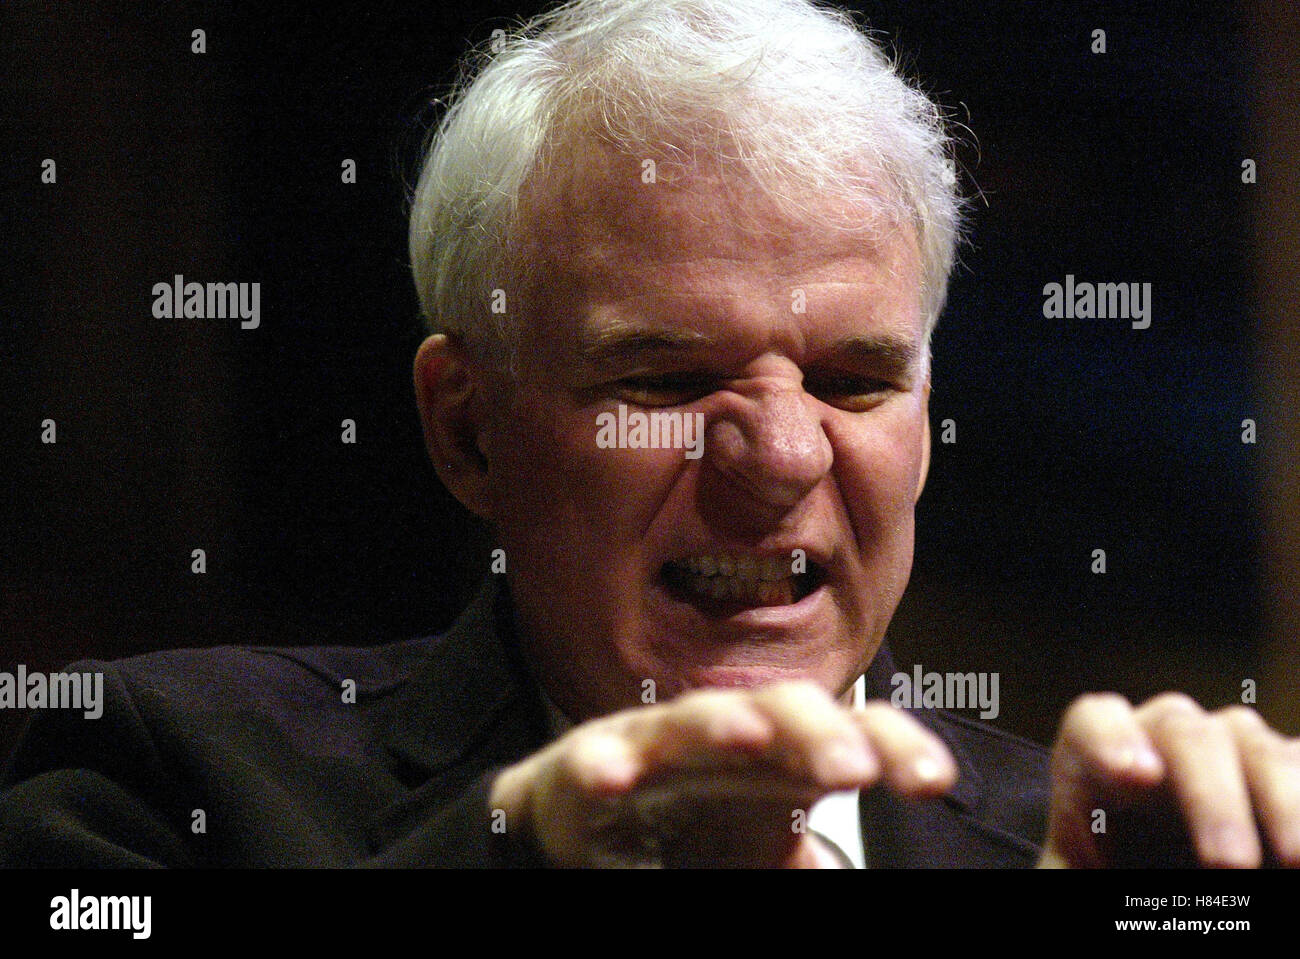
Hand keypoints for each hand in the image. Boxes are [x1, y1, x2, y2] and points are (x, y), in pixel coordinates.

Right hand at [489, 680, 956, 866]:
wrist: (590, 831)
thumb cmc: (688, 831)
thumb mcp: (771, 855)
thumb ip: (816, 861)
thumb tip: (857, 873)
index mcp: (782, 758)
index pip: (851, 732)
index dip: (894, 745)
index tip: (931, 779)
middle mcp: (726, 740)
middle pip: (781, 710)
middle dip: (818, 731)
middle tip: (854, 769)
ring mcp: (657, 746)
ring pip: (692, 718)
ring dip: (721, 724)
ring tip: (749, 736)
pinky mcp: (590, 765)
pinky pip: (595, 758)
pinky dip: (604, 764)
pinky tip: (620, 778)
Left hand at [1039, 693, 1299, 867]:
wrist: (1168, 893)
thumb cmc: (1113, 870)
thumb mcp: (1077, 875)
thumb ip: (1072, 870)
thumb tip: (1076, 875)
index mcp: (1098, 760)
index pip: (1093, 722)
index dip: (1110, 738)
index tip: (1134, 775)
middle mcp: (1163, 740)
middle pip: (1183, 732)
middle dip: (1211, 796)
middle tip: (1228, 864)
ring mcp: (1228, 748)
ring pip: (1253, 745)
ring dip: (1281, 801)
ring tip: (1293, 862)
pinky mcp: (1282, 772)